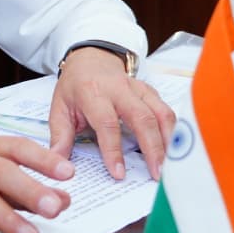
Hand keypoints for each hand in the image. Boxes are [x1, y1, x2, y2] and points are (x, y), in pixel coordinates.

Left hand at [47, 46, 175, 180]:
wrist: (90, 58)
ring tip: (171, 166)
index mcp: (93, 93)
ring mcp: (138, 89)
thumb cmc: (75, 86)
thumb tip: (58, 164)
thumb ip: (60, 136)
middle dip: (152, 147)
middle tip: (158, 174)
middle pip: (142, 117)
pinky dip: (173, 131)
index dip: (113, 150)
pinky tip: (174, 150)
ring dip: (168, 140)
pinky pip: (166, 111)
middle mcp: (119, 89)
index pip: (107, 123)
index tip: (119, 173)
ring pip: (160, 113)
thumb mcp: (59, 107)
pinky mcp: (151, 92)